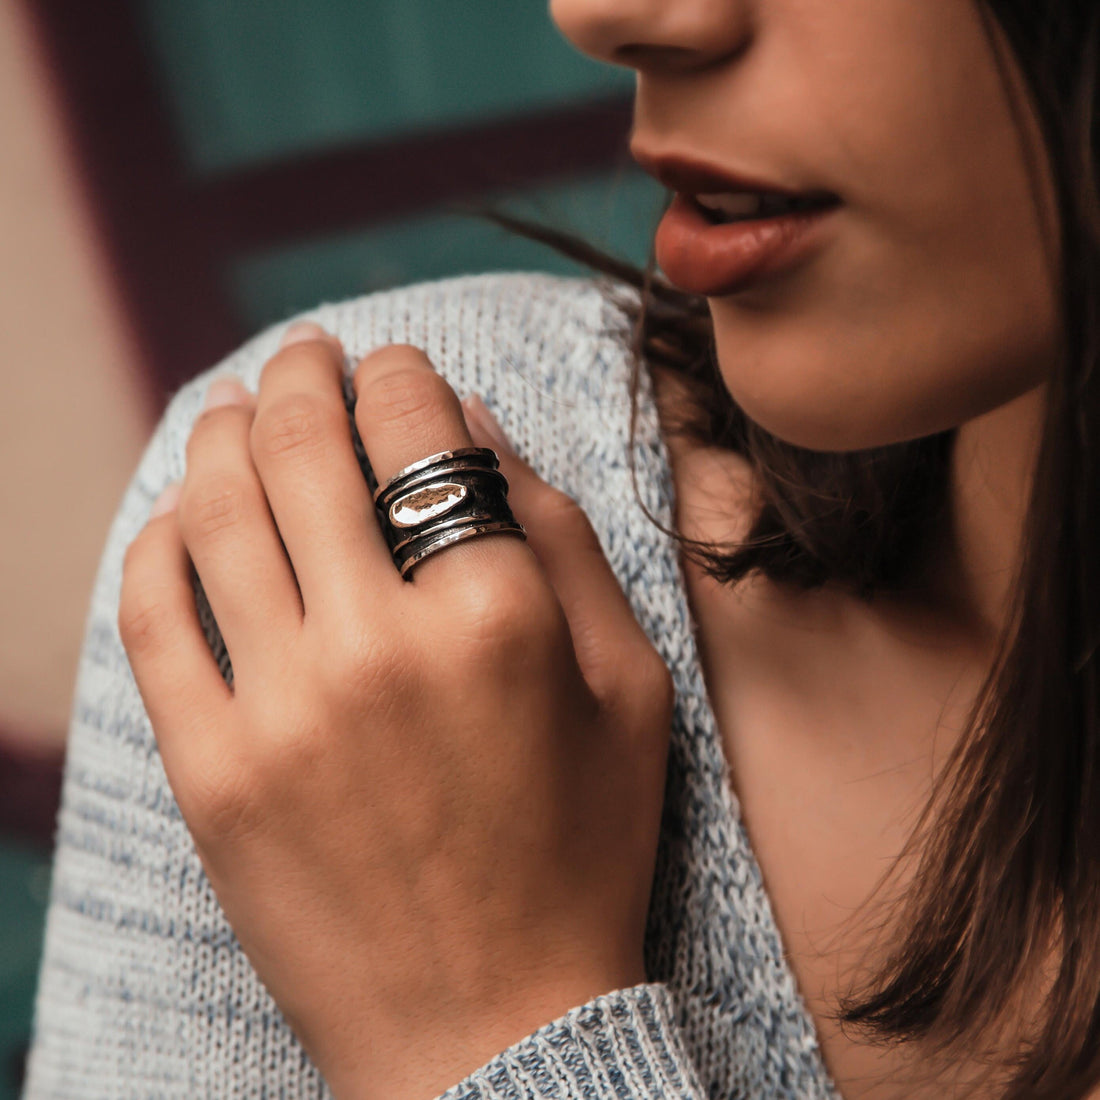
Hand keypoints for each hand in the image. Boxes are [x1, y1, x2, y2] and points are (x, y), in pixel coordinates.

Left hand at [118, 323, 674, 1099]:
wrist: (492, 1026)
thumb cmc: (581, 849)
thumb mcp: (629, 688)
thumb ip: (564, 540)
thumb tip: (479, 423)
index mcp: (499, 617)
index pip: (422, 430)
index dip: (403, 373)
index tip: (397, 368)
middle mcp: (380, 647)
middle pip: (304, 448)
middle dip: (302, 374)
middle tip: (303, 352)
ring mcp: (279, 711)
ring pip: (216, 510)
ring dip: (221, 431)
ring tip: (235, 404)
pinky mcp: (210, 773)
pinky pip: (153, 615)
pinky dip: (159, 538)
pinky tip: (182, 512)